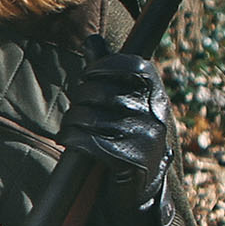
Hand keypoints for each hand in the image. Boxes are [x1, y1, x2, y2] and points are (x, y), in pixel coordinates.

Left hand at [60, 39, 176, 224]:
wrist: (142, 186)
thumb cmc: (126, 135)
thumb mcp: (123, 102)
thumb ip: (108, 72)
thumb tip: (92, 40)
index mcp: (156, 95)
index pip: (134, 66)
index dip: (105, 66)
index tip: (87, 75)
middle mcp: (155, 114)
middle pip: (103, 93)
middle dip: (80, 99)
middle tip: (75, 109)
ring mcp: (146, 138)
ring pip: (92, 117)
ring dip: (72, 122)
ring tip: (70, 127)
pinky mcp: (132, 161)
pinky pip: (91, 142)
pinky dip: (73, 139)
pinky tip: (69, 140)